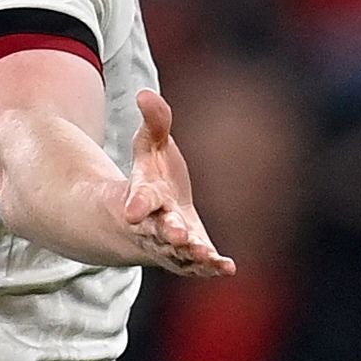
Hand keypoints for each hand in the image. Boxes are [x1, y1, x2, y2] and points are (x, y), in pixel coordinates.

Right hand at [115, 90, 235, 280]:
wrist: (148, 219)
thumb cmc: (151, 177)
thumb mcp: (150, 146)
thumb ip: (154, 122)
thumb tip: (146, 93)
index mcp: (143, 196)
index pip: (139, 200)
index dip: (137, 204)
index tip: (132, 211)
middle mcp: (155, 224)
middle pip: (159, 230)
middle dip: (168, 232)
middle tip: (178, 236)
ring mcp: (171, 244)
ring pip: (179, 253)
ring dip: (192, 255)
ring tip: (207, 256)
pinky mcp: (189, 255)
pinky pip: (198, 265)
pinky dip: (211, 267)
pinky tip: (227, 267)